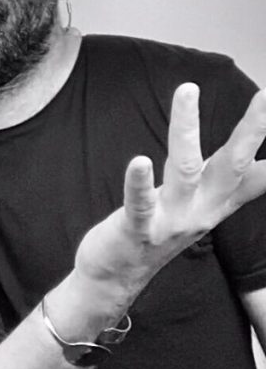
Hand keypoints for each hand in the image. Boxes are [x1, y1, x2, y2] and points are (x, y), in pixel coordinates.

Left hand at [76, 84, 265, 293]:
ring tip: (188, 91)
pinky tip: (139, 160)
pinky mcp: (137, 229)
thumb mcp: (206, 206)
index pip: (259, 172)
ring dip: (185, 129)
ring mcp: (171, 220)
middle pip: (233, 163)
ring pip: (184, 169)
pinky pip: (140, 204)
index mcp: (217, 200)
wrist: (117, 277)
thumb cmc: (160, 230)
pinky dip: (139, 182)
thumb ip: (239, 186)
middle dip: (253, 128)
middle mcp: (202, 209)